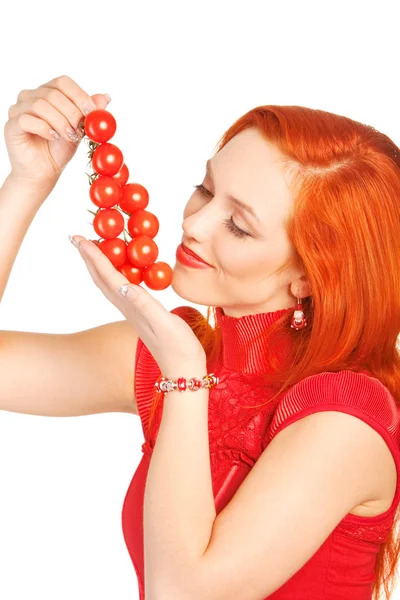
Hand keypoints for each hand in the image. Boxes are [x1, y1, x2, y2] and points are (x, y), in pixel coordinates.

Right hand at [4, 75, 110, 187]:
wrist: (44, 173)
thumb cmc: (59, 150)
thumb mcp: (80, 130)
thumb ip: (89, 113)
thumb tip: (106, 96)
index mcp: (47, 92)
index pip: (63, 82)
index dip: (79, 95)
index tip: (91, 111)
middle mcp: (30, 97)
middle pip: (53, 93)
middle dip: (71, 113)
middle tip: (79, 131)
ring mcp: (18, 109)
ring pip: (40, 104)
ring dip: (60, 122)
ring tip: (69, 137)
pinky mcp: (11, 125)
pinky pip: (27, 119)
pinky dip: (44, 128)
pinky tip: (53, 138)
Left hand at [71, 236, 206, 376]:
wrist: (183, 368)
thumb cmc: (177, 346)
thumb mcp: (163, 323)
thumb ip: (145, 304)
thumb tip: (125, 286)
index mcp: (130, 304)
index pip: (107, 275)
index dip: (94, 256)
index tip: (80, 238)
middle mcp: (127, 306)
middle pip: (101, 278)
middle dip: (89, 257)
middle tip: (78, 238)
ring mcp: (132, 310)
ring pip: (109, 283)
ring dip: (99, 265)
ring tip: (95, 249)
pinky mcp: (141, 313)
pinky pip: (122, 287)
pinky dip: (117, 273)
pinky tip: (123, 270)